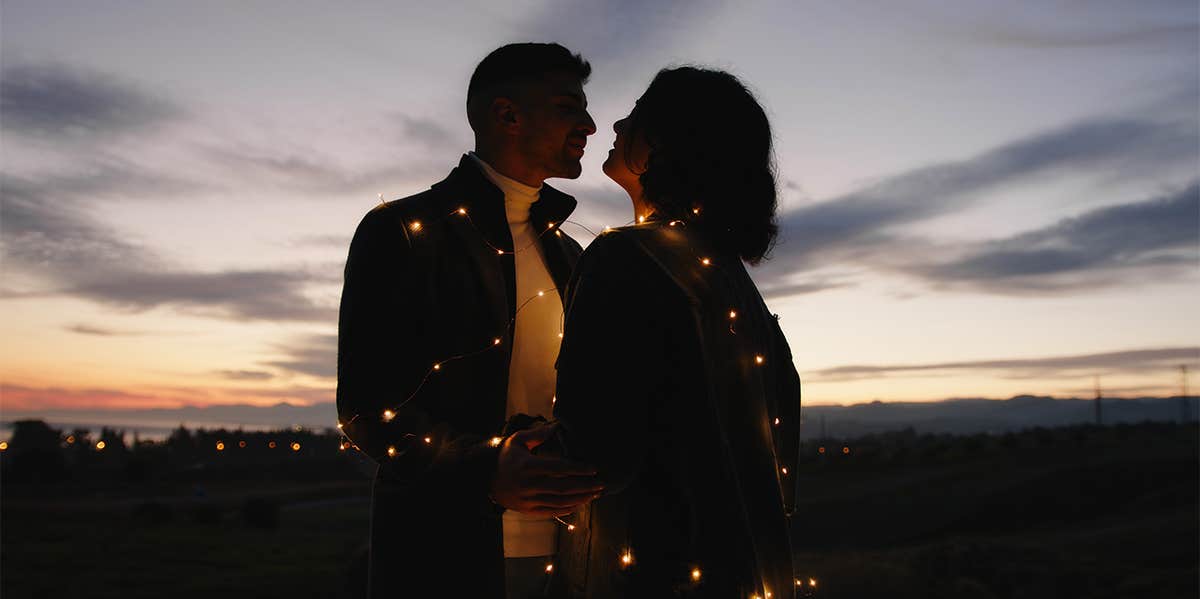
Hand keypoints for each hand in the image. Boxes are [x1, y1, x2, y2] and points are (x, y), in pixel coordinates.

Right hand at [489, 422, 603, 516]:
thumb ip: (538, 434)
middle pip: (563, 488)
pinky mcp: (528, 510)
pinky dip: (568, 509)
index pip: (558, 468)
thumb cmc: (506, 456)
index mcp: (527, 466)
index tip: (593, 468)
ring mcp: (528, 499)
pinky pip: (551, 512)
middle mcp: (528, 484)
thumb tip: (556, 426)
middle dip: (585, 486)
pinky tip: (580, 503)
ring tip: (595, 494)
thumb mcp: (518, 440)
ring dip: (580, 499)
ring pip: (559, 502)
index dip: (578, 469)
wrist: (486, 479)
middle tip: (601, 484)